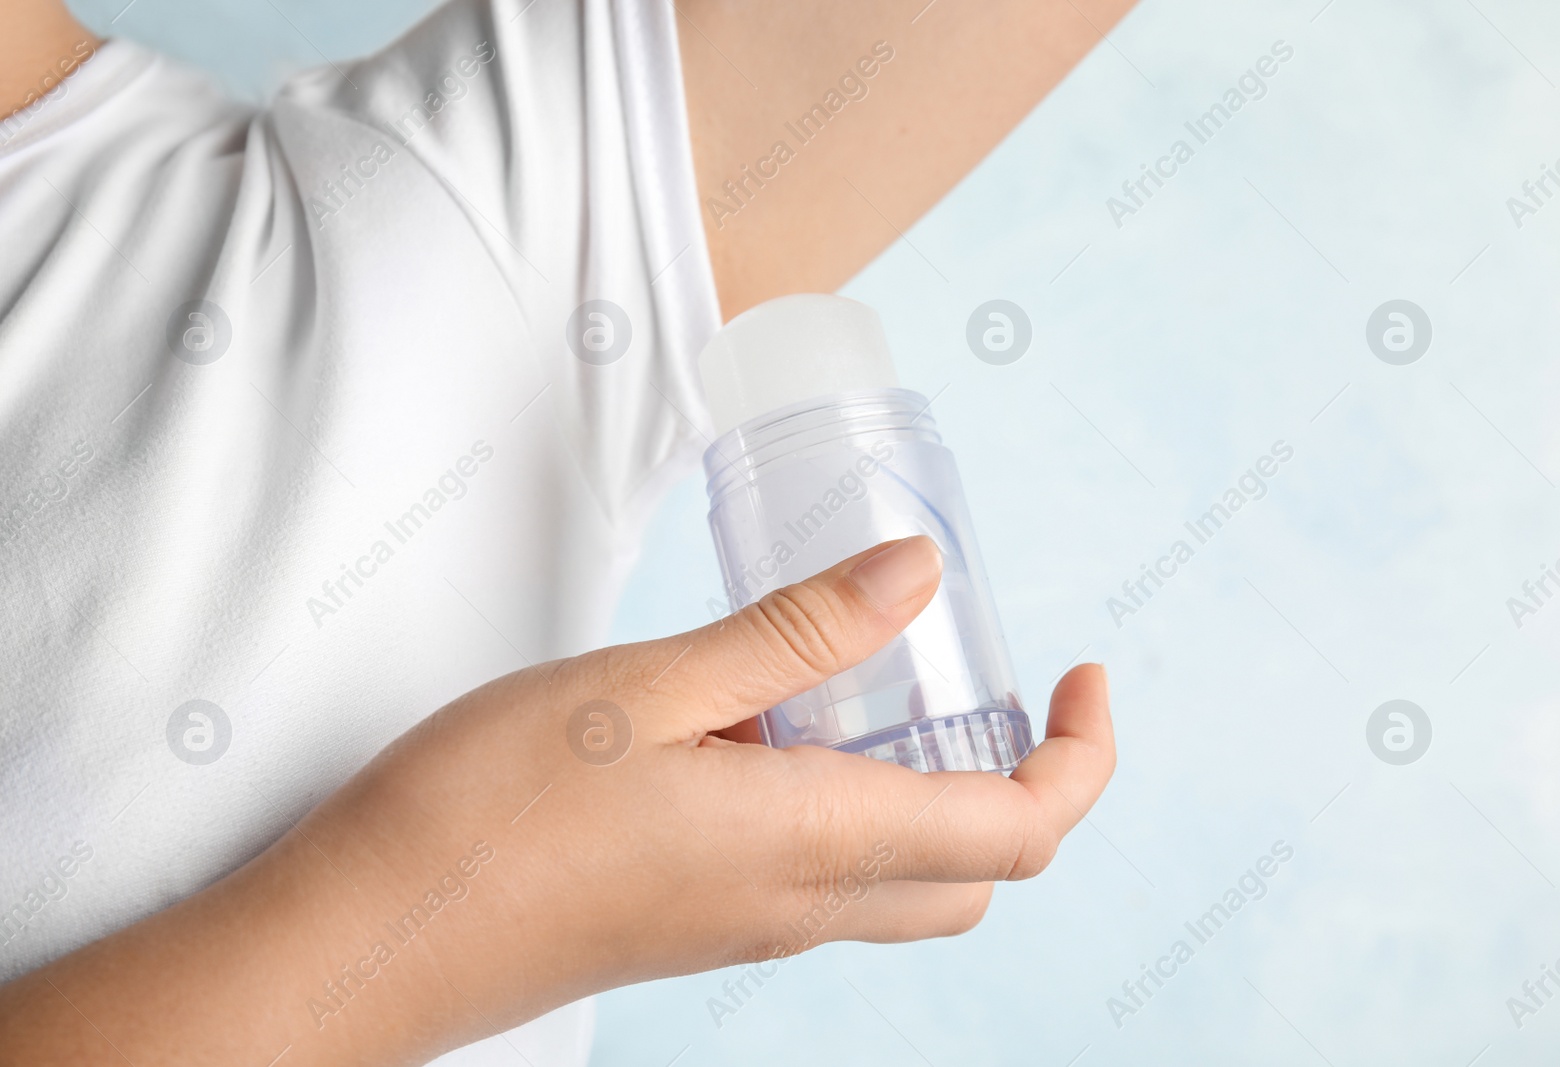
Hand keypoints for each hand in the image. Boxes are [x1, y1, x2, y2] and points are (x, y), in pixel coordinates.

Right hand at [0, 536, 1113, 1065]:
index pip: (1021, 828)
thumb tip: (919, 576)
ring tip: (870, 683)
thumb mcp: (650, 688)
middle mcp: (804, 905)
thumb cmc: (489, 808)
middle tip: (983, 676)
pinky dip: (853, 807)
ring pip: (908, 881)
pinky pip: (826, 879)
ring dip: (935, 790)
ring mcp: (753, 927)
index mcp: (816, 842)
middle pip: (979, 870)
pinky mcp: (703, 925)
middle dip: (1022, 779)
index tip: (1082, 670)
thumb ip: (795, 634)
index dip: (1084, 753)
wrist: (368, 939)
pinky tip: (770, 730)